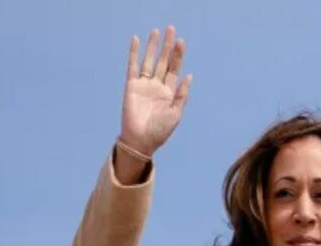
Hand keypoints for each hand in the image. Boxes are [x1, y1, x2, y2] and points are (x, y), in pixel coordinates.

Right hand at [120, 26, 191, 156]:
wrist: (141, 141)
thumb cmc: (160, 131)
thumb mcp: (176, 113)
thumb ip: (182, 94)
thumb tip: (189, 75)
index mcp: (169, 92)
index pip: (174, 69)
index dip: (178, 56)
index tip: (181, 42)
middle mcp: (157, 86)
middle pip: (163, 61)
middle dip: (168, 46)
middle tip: (171, 29)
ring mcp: (144, 85)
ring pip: (149, 60)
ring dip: (153, 46)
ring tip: (156, 31)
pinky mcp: (131, 86)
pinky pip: (132, 66)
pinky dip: (133, 53)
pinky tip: (136, 40)